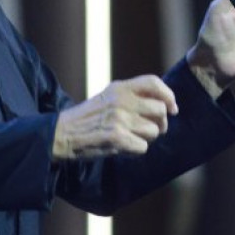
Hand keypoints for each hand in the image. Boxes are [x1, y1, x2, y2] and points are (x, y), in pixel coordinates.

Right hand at [52, 76, 178, 159]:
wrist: (61, 134)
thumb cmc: (88, 118)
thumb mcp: (108, 98)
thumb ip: (132, 96)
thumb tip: (165, 105)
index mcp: (119, 87)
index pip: (154, 82)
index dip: (168, 95)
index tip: (173, 108)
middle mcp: (121, 100)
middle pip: (161, 110)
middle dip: (160, 124)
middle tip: (150, 130)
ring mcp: (119, 119)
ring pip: (154, 131)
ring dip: (146, 139)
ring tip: (130, 138)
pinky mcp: (116, 138)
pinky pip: (143, 147)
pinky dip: (135, 151)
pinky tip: (122, 148)